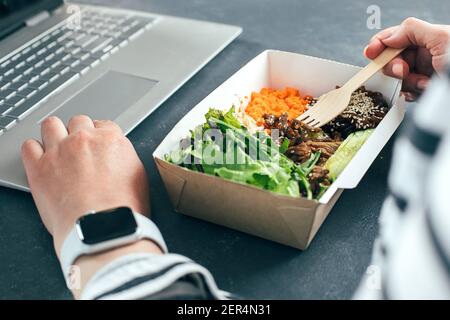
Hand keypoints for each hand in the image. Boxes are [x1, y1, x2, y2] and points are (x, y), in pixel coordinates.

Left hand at [21, 115, 150, 253]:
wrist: (102, 226)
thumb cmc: (123, 208)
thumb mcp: (138, 176)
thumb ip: (124, 158)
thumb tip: (118, 157)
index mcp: (111, 139)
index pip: (104, 124)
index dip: (100, 135)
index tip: (97, 144)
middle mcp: (84, 139)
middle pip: (78, 121)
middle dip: (79, 132)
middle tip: (79, 148)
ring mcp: (59, 151)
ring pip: (51, 125)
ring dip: (55, 133)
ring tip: (57, 147)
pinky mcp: (39, 168)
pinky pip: (28, 146)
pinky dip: (34, 150)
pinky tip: (40, 159)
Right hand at [365, 17, 449, 100]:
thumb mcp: (441, 38)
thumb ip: (412, 31)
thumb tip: (388, 37)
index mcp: (426, 38)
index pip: (394, 37)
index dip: (379, 44)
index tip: (371, 52)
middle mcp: (422, 55)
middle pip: (391, 59)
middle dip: (394, 66)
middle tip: (403, 71)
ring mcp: (422, 74)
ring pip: (397, 79)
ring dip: (407, 82)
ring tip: (425, 83)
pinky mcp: (422, 92)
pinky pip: (404, 93)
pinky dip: (410, 94)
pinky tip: (423, 92)